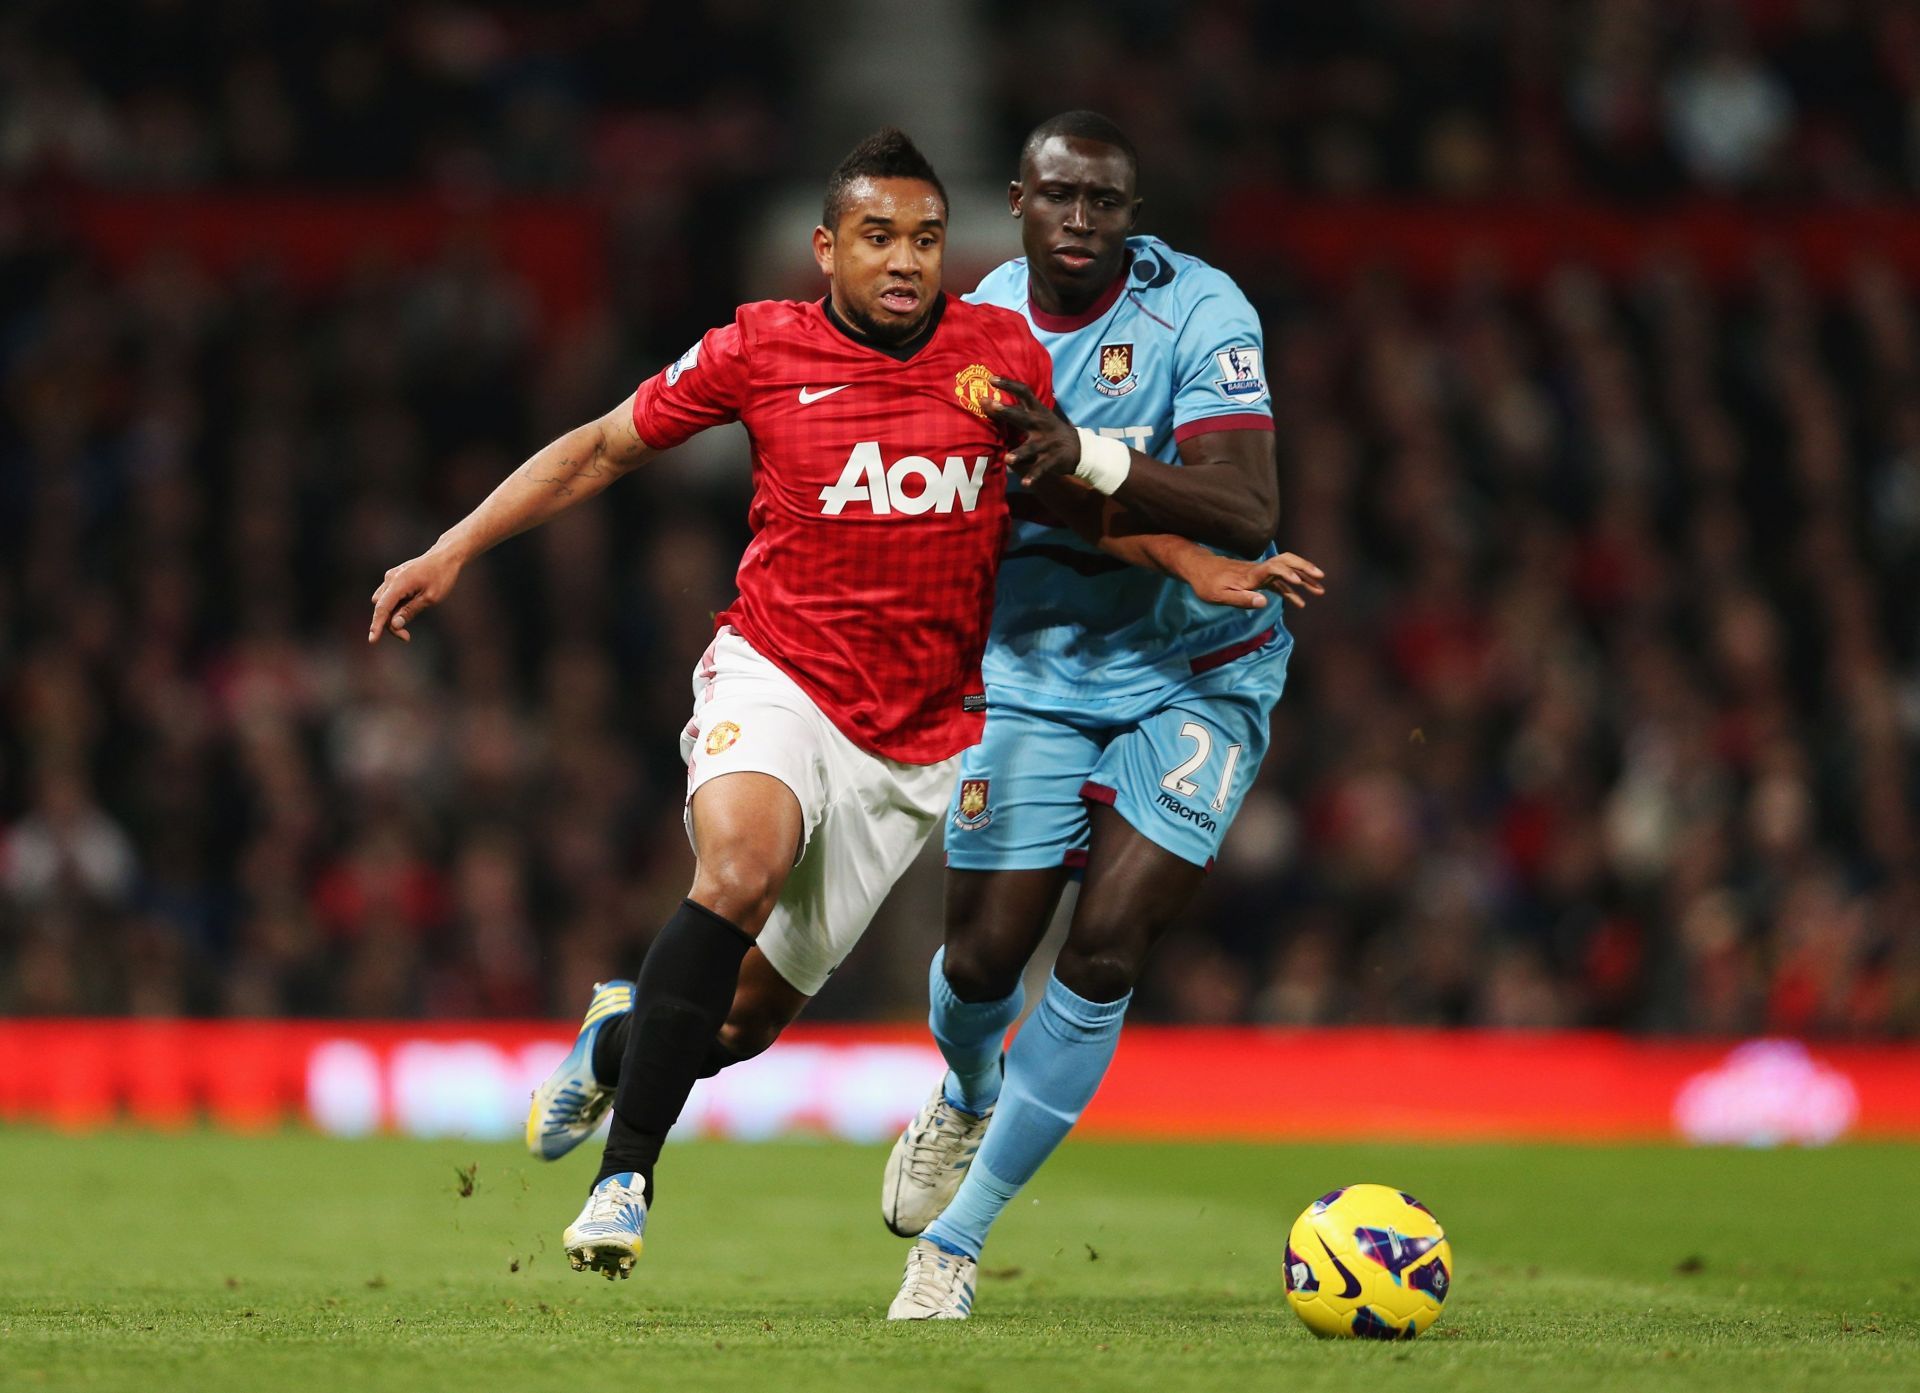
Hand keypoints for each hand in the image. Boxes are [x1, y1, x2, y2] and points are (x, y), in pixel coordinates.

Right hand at [368, 545, 464, 643]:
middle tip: (406, 637)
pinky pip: (388, 596)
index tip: (373, 640)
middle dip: (390, 623)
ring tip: (410, 617)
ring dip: (391, 615)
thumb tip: (394, 625)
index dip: (376, 625)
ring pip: (383, 602)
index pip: (382, 608)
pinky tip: (410, 605)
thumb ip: (410, 611)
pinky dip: (394, 606)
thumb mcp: (430, 598)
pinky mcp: (395, 578)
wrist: (445, 556)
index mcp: (399, 582)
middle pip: (381, 607)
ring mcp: (391, 577)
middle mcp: (390, 578)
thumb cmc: (441, 576)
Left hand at [987, 376, 1079, 484]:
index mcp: (1038, 412)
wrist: (1080, 449)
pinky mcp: (1052, 460)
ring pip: (1031, 448)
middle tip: (991, 406)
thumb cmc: (1050, 431)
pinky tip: (1026, 483)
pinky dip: (1034, 476)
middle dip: (1007, 412)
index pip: (1023, 393)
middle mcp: (1041, 425)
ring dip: (1020, 453)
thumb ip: (1017, 410)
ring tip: (1008, 459)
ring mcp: (1047, 443)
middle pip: (1022, 417)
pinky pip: (1041, 468)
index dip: (1008, 384)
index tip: (991, 378)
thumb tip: (987, 401)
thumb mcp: (1039, 416)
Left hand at [1181, 551, 1325, 610]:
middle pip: (1286, 563)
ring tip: (1320, 591)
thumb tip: (1263, 602)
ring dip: (1304, 579)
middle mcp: (1259, 570)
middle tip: (1321, 578)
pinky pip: (1279, 583)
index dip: (1285, 572)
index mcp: (1250, 574)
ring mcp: (1260, 573)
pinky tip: (1300, 602)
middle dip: (1304, 569)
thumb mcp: (1219, 596)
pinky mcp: (1259, 578)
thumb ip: (1242, 599)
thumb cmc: (1207, 584)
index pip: (1272, 568)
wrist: (1199, 569)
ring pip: (1287, 571)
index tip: (1296, 581)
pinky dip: (1292, 590)